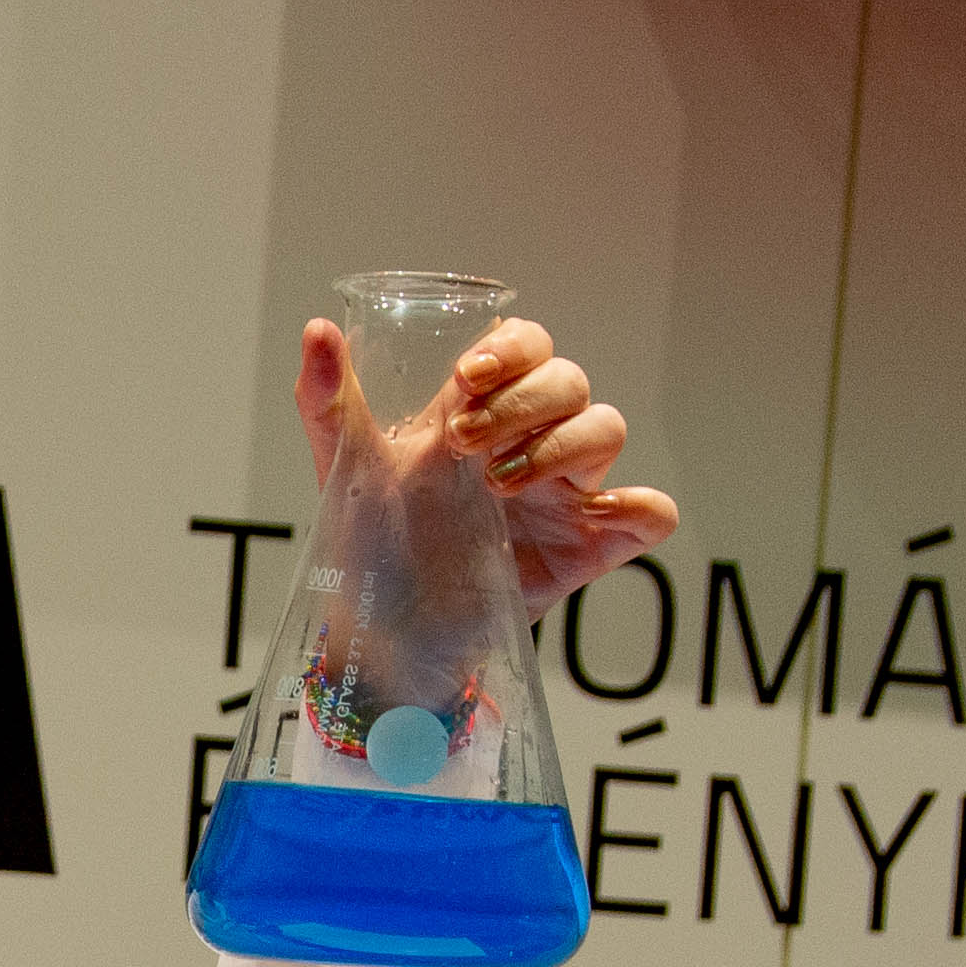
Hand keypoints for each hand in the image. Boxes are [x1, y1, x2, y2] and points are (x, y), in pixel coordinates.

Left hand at [294, 315, 677, 616]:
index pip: (525, 347)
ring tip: (498, 487)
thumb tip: (317, 329)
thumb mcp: (345, 471)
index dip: (509, 350)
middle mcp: (532, 441)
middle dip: (520, 403)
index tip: (464, 382)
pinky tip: (598, 515)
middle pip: (568, 381)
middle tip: (462, 445)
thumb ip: (327, 402)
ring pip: (606, 429)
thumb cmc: (373, 544)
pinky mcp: (587, 549)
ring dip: (562, 446)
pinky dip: (638, 507)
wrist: (384, 637)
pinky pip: (648, 515)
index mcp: (483, 411)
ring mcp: (564, 494)